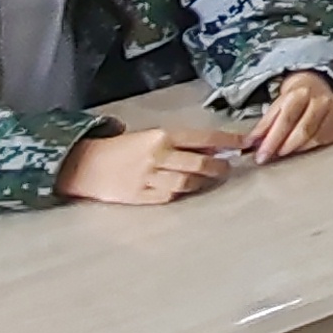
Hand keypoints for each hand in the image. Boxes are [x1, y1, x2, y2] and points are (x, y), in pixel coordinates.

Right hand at [58, 125, 238, 203]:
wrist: (87, 165)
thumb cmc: (122, 148)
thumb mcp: (150, 136)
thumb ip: (180, 142)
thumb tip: (212, 148)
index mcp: (161, 136)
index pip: (203, 137)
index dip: (227, 141)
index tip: (244, 143)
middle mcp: (158, 156)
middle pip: (200, 163)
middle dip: (219, 166)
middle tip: (227, 168)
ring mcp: (149, 178)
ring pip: (187, 183)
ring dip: (203, 182)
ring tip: (210, 179)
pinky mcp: (140, 196)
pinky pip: (169, 197)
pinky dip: (182, 194)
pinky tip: (186, 189)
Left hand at [244, 72, 332, 162]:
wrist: (321, 83)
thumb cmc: (297, 95)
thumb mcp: (278, 103)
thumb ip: (265, 124)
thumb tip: (250, 143)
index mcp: (301, 93)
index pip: (286, 120)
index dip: (272, 140)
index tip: (261, 155)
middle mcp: (320, 101)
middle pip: (301, 131)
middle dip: (282, 148)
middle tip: (269, 157)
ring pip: (313, 139)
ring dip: (295, 149)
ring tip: (283, 150)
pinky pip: (324, 141)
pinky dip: (309, 146)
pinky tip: (300, 146)